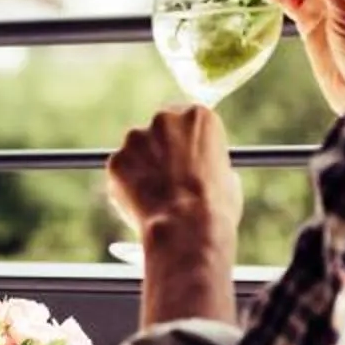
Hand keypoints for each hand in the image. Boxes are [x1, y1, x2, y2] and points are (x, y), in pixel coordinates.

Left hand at [107, 103, 239, 240]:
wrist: (186, 228)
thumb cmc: (215, 206)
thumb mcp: (228, 177)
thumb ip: (210, 164)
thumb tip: (203, 171)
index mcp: (198, 117)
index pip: (190, 120)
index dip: (189, 143)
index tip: (189, 159)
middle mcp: (164, 119)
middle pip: (161, 129)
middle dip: (163, 149)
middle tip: (168, 175)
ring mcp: (136, 138)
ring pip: (138, 150)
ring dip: (144, 167)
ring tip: (158, 197)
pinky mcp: (116, 161)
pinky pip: (122, 172)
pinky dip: (128, 186)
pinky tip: (143, 204)